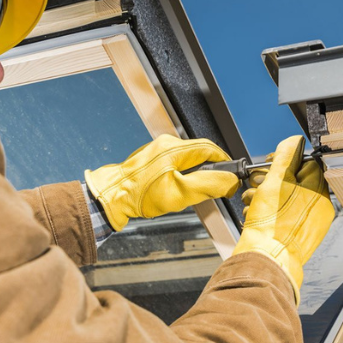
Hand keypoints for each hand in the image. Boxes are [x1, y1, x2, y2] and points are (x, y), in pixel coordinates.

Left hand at [85, 134, 240, 230]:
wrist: (112, 198)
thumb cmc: (140, 196)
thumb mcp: (180, 193)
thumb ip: (208, 185)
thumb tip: (230, 181)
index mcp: (174, 148)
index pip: (210, 148)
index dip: (224, 162)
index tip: (231, 175)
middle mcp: (165, 144)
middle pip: (199, 153)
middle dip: (209, 169)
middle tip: (213, 187)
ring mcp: (156, 151)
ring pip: (187, 159)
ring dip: (195, 174)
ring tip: (192, 192)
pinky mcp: (150, 160)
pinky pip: (174, 163)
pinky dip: (182, 175)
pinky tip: (176, 190)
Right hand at [232, 135, 333, 303]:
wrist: (264, 260)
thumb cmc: (271, 225)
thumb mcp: (276, 181)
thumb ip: (286, 157)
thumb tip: (294, 141)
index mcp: (318, 194)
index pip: (308, 164)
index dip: (286, 160)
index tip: (270, 163)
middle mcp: (317, 210)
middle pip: (294, 182)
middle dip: (270, 180)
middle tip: (257, 184)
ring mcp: (307, 225)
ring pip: (284, 200)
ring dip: (264, 197)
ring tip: (252, 203)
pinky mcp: (294, 236)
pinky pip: (282, 217)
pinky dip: (267, 214)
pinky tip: (254, 216)